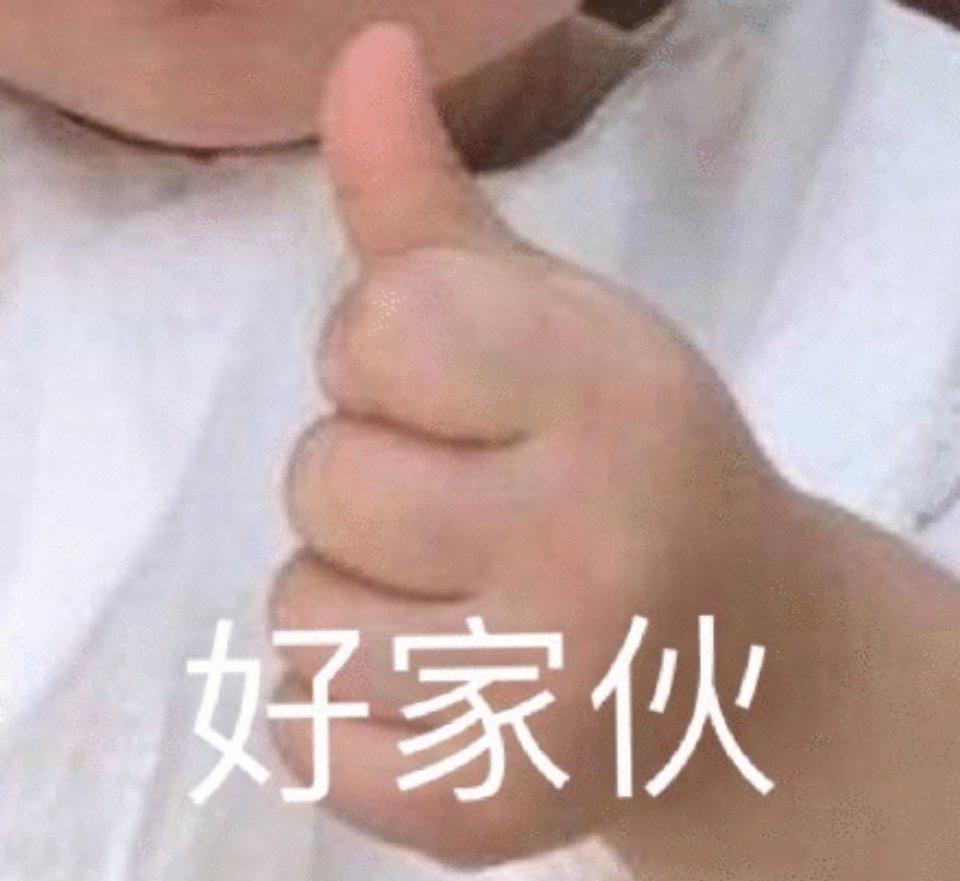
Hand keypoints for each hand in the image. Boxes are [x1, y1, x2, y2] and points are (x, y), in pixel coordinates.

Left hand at [270, 22, 792, 868]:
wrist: (728, 658)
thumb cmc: (622, 462)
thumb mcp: (543, 319)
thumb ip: (427, 199)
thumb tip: (360, 50)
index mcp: (615, 397)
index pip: (379, 326)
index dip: (395, 360)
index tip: (469, 399)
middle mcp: (593, 550)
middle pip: (323, 478)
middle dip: (377, 484)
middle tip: (480, 514)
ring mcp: (538, 700)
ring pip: (299, 615)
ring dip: (360, 598)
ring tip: (471, 605)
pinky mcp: (479, 811)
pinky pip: (300, 732)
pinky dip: (347, 707)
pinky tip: (446, 687)